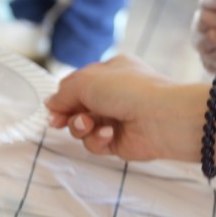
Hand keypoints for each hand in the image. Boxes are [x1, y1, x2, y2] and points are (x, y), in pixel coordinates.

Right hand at [43, 55, 203, 163]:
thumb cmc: (127, 90)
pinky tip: (109, 134)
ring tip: (90, 125)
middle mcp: (112, 95)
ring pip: (82, 128)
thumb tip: (50, 105)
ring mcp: (116, 119)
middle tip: (59, 122)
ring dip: (81, 127)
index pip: (76, 85)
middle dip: (68, 115)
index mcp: (108, 72)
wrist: (165, 117)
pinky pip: (95, 144)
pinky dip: (97, 140)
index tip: (52, 109)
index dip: (62, 98)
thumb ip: (62, 94)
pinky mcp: (120, 142)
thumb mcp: (86, 81)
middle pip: (76, 108)